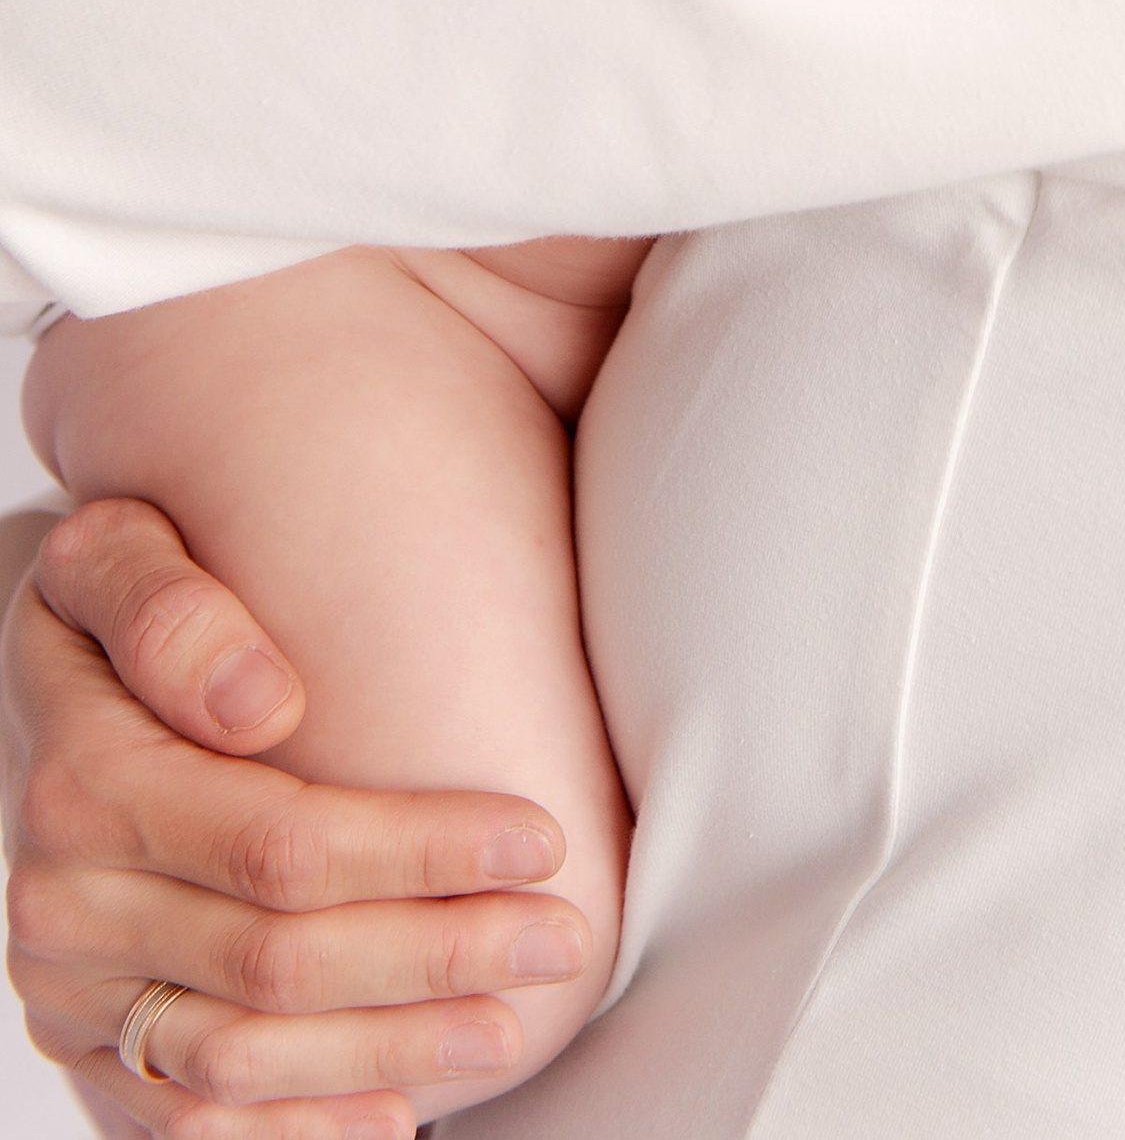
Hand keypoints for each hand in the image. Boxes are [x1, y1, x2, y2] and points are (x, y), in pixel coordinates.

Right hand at [3, 500, 588, 1136]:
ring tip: (507, 1029)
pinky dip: (293, 1132)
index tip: (539, 839)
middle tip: (560, 939)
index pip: (280, 846)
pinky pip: (184, 1122)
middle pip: (278, 963)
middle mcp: (66, 909)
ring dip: (388, 1053)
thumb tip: (260, 703)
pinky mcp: (90, 1048)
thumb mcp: (111, 555)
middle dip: (434, 955)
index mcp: (86, 789)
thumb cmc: (117, 610)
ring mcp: (72, 995)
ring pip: (242, 1059)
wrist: (43, 690)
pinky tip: (395, 1121)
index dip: (417, 853)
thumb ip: (166, 607)